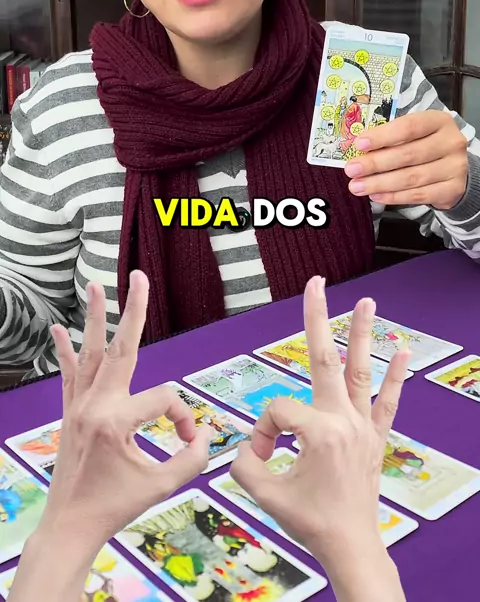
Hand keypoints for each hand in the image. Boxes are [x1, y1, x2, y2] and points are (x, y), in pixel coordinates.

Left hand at [37, 270, 208, 552]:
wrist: (69, 525)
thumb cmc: (114, 507)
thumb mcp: (161, 486)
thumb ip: (192, 459)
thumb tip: (207, 435)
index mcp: (117, 421)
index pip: (165, 399)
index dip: (184, 419)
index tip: (188, 440)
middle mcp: (95, 405)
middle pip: (122, 348)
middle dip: (134, 310)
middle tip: (139, 277)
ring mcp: (78, 405)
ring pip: (91, 352)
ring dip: (96, 318)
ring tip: (96, 285)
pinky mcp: (69, 411)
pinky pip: (68, 374)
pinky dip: (64, 350)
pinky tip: (57, 328)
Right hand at [230, 277, 409, 598]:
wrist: (349, 546)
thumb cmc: (310, 522)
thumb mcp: (264, 493)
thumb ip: (243, 463)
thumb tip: (247, 445)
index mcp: (318, 431)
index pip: (278, 410)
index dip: (264, 431)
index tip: (262, 455)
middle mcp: (344, 420)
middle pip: (324, 358)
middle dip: (318, 317)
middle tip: (317, 282)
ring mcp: (363, 426)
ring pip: (360, 371)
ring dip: (361, 334)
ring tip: (367, 302)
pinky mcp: (375, 437)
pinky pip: (387, 402)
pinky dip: (395, 376)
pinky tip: (403, 350)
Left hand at [345, 110, 467, 208]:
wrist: (453, 169)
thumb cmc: (425, 146)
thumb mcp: (413, 135)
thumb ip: (391, 139)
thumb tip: (358, 150)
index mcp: (439, 121)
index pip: (408, 127)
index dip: (382, 136)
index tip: (359, 145)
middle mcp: (451, 142)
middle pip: (408, 154)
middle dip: (375, 163)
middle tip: (351, 170)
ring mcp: (455, 167)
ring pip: (411, 177)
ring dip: (380, 183)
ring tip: (357, 186)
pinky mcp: (453, 189)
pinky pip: (418, 195)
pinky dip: (394, 197)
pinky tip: (376, 195)